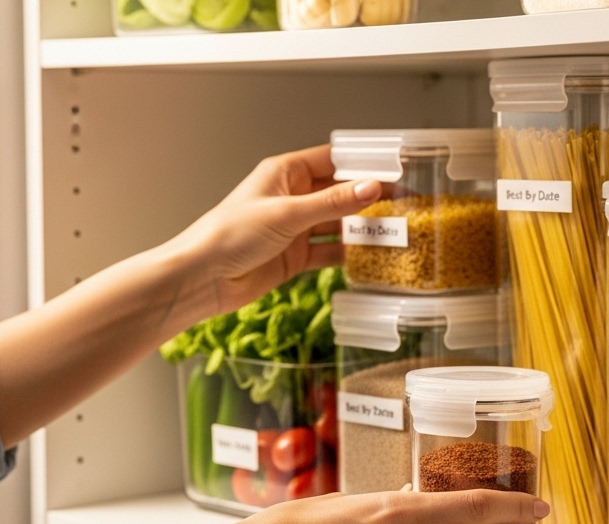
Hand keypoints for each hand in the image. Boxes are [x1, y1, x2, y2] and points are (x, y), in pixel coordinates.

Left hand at [174, 145, 380, 314]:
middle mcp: (292, 197)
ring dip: (363, 226)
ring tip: (395, 228)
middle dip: (370, 196)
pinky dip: (349, 253)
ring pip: (338, 222)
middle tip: (404, 201)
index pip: (333, 160)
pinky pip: (330, 251)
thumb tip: (370, 187)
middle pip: (340, 192)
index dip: (363, 163)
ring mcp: (295, 228)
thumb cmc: (228, 235)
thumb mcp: (287, 214)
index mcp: (285, 173)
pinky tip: (371, 255)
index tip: (394, 168)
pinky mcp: (296, 256)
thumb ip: (332, 203)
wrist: (203, 278)